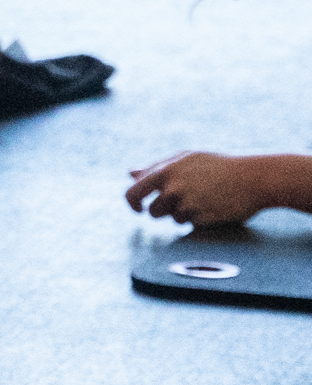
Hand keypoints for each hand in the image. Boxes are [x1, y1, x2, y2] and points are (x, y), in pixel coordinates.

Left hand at [125, 150, 269, 225]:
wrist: (254, 179)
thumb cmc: (218, 167)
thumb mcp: (187, 159)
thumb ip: (156, 167)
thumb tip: (130, 174)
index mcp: (165, 171)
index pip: (133, 193)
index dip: (132, 203)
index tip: (138, 208)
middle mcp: (173, 188)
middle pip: (152, 211)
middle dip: (162, 211)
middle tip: (184, 201)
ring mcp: (186, 204)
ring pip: (172, 219)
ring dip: (182, 214)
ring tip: (202, 200)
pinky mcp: (200, 218)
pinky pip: (190, 224)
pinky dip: (198, 218)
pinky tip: (213, 207)